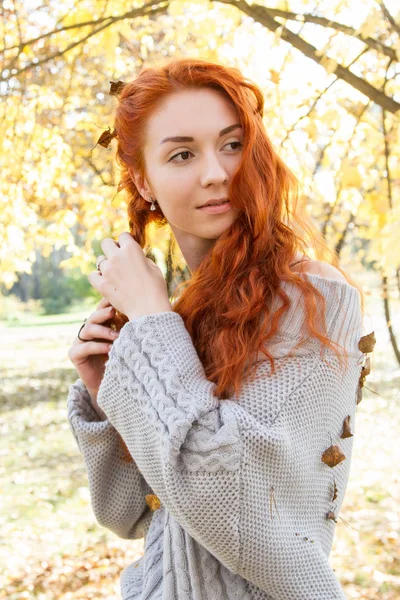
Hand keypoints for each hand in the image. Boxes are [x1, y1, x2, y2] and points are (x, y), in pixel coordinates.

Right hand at [68, 297, 118, 417]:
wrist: (112, 385)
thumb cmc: (123, 361)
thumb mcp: (127, 342)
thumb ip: (129, 328)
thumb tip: (146, 311)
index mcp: (100, 325)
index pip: (102, 310)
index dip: (107, 303)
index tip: (118, 301)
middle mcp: (88, 331)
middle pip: (93, 317)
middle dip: (103, 313)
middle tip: (113, 312)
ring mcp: (80, 342)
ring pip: (88, 329)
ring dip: (104, 331)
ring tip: (117, 336)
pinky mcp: (75, 354)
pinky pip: (84, 347)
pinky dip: (97, 346)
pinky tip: (109, 349)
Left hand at [88, 232, 171, 320]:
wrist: (149, 309)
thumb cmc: (156, 289)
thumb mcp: (154, 268)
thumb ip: (142, 259)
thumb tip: (135, 258)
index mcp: (132, 249)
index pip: (123, 235)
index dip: (126, 241)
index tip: (127, 247)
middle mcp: (117, 257)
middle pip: (106, 243)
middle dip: (111, 248)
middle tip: (117, 257)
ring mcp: (107, 271)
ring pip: (99, 260)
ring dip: (105, 265)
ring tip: (114, 274)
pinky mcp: (102, 285)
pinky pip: (92, 275)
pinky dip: (97, 277)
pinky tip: (104, 281)